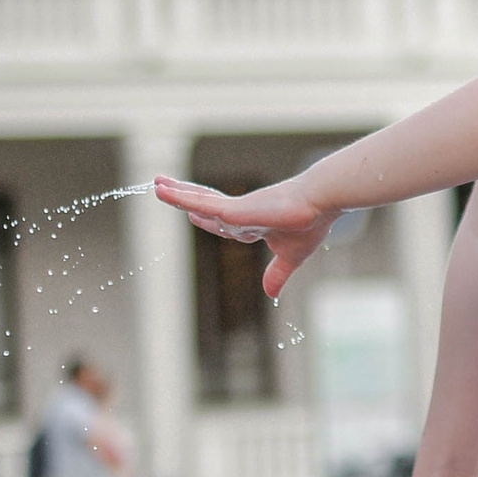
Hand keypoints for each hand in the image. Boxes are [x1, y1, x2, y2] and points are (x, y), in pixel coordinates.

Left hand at [153, 171, 334, 299]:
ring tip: (156, 183)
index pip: (223, 221)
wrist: (320, 203)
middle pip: (205, 203)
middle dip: (184, 196)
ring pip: (200, 201)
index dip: (206, 217)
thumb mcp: (291, 256)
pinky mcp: (235, 208)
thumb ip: (277, 273)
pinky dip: (182, 198)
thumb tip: (271, 293)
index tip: (192, 214)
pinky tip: (165, 191)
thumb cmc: (310, 223)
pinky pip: (201, 203)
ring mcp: (236, 209)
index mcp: (253, 223)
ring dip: (176, 193)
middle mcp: (241, 212)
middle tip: (163, 185)